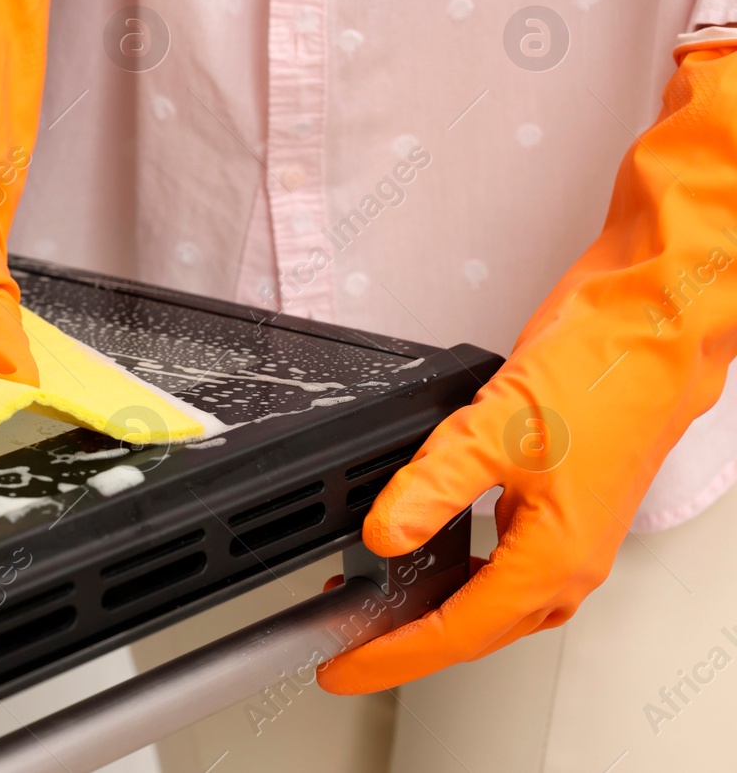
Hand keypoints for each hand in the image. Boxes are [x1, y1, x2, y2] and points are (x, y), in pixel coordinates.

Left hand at [321, 39, 736, 691]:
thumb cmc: (604, 376)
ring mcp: (565, 534)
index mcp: (553, 562)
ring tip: (372, 600)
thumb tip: (385, 534)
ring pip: (490, 598)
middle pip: (472, 628)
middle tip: (346, 646)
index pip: (454, 633)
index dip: (390, 655)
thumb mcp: (491, 432)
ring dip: (432, 606)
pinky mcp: (558, 503)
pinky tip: (427, 549)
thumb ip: (429, 488)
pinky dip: (459, 568)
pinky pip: (502, 560)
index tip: (341, 669)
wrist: (654, 326)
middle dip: (406, 641)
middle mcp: (565, 561)